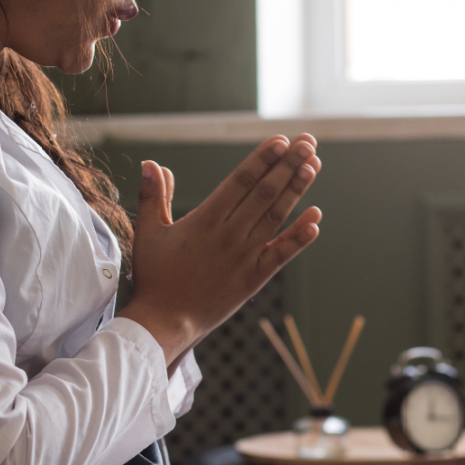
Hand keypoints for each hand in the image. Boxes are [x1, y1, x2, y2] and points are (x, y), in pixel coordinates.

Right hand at [119, 134, 321, 363]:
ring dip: (297, 190)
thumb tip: (151, 163)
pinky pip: (282, 254)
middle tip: (307, 141)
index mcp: (205, 220)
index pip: (241, 181)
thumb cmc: (154, 277)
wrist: (165, 324)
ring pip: (276, 216)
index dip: (263, 159)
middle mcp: (230, 234)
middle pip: (265, 192)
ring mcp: (245, 257)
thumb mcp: (148, 232)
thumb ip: (152, 196)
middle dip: (288, 164)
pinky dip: (300, 237)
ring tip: (313, 165)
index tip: (280, 140)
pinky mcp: (254, 278)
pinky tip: (316, 218)